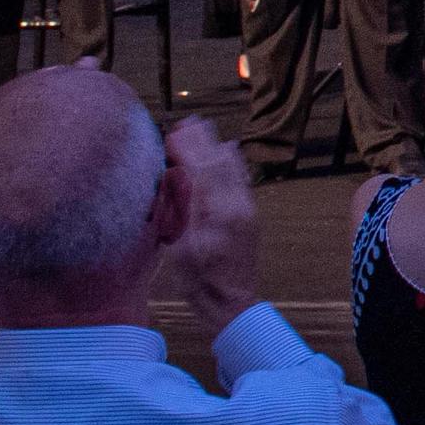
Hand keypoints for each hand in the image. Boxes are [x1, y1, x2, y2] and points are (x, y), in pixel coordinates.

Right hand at [159, 115, 262, 334]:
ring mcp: (247, 210)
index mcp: (219, 214)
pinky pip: (240, 181)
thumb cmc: (200, 281)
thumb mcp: (181, 246)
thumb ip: (183, 210)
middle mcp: (238, 206)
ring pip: (233, 170)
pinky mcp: (249, 216)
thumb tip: (178, 176)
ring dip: (216, 148)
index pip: (203, 171)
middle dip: (203, 142)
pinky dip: (231, 163)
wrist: (232, 303)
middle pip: (220, 164)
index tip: (175, 131)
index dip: (189, 149)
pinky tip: (228, 151)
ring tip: (204, 129)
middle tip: (189, 121)